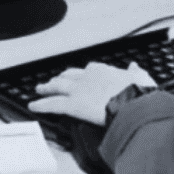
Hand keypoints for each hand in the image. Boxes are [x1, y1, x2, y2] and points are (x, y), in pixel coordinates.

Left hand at [27, 61, 156, 125]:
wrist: (132, 102)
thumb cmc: (138, 92)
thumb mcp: (140, 78)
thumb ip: (135, 72)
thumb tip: (135, 67)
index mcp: (104, 72)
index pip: (89, 70)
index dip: (82, 74)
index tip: (79, 76)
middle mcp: (88, 77)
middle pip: (69, 76)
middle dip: (60, 79)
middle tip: (53, 81)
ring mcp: (78, 90)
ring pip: (58, 87)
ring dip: (47, 88)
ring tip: (40, 89)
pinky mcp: (72, 104)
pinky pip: (53, 104)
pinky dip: (41, 105)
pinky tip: (33, 106)